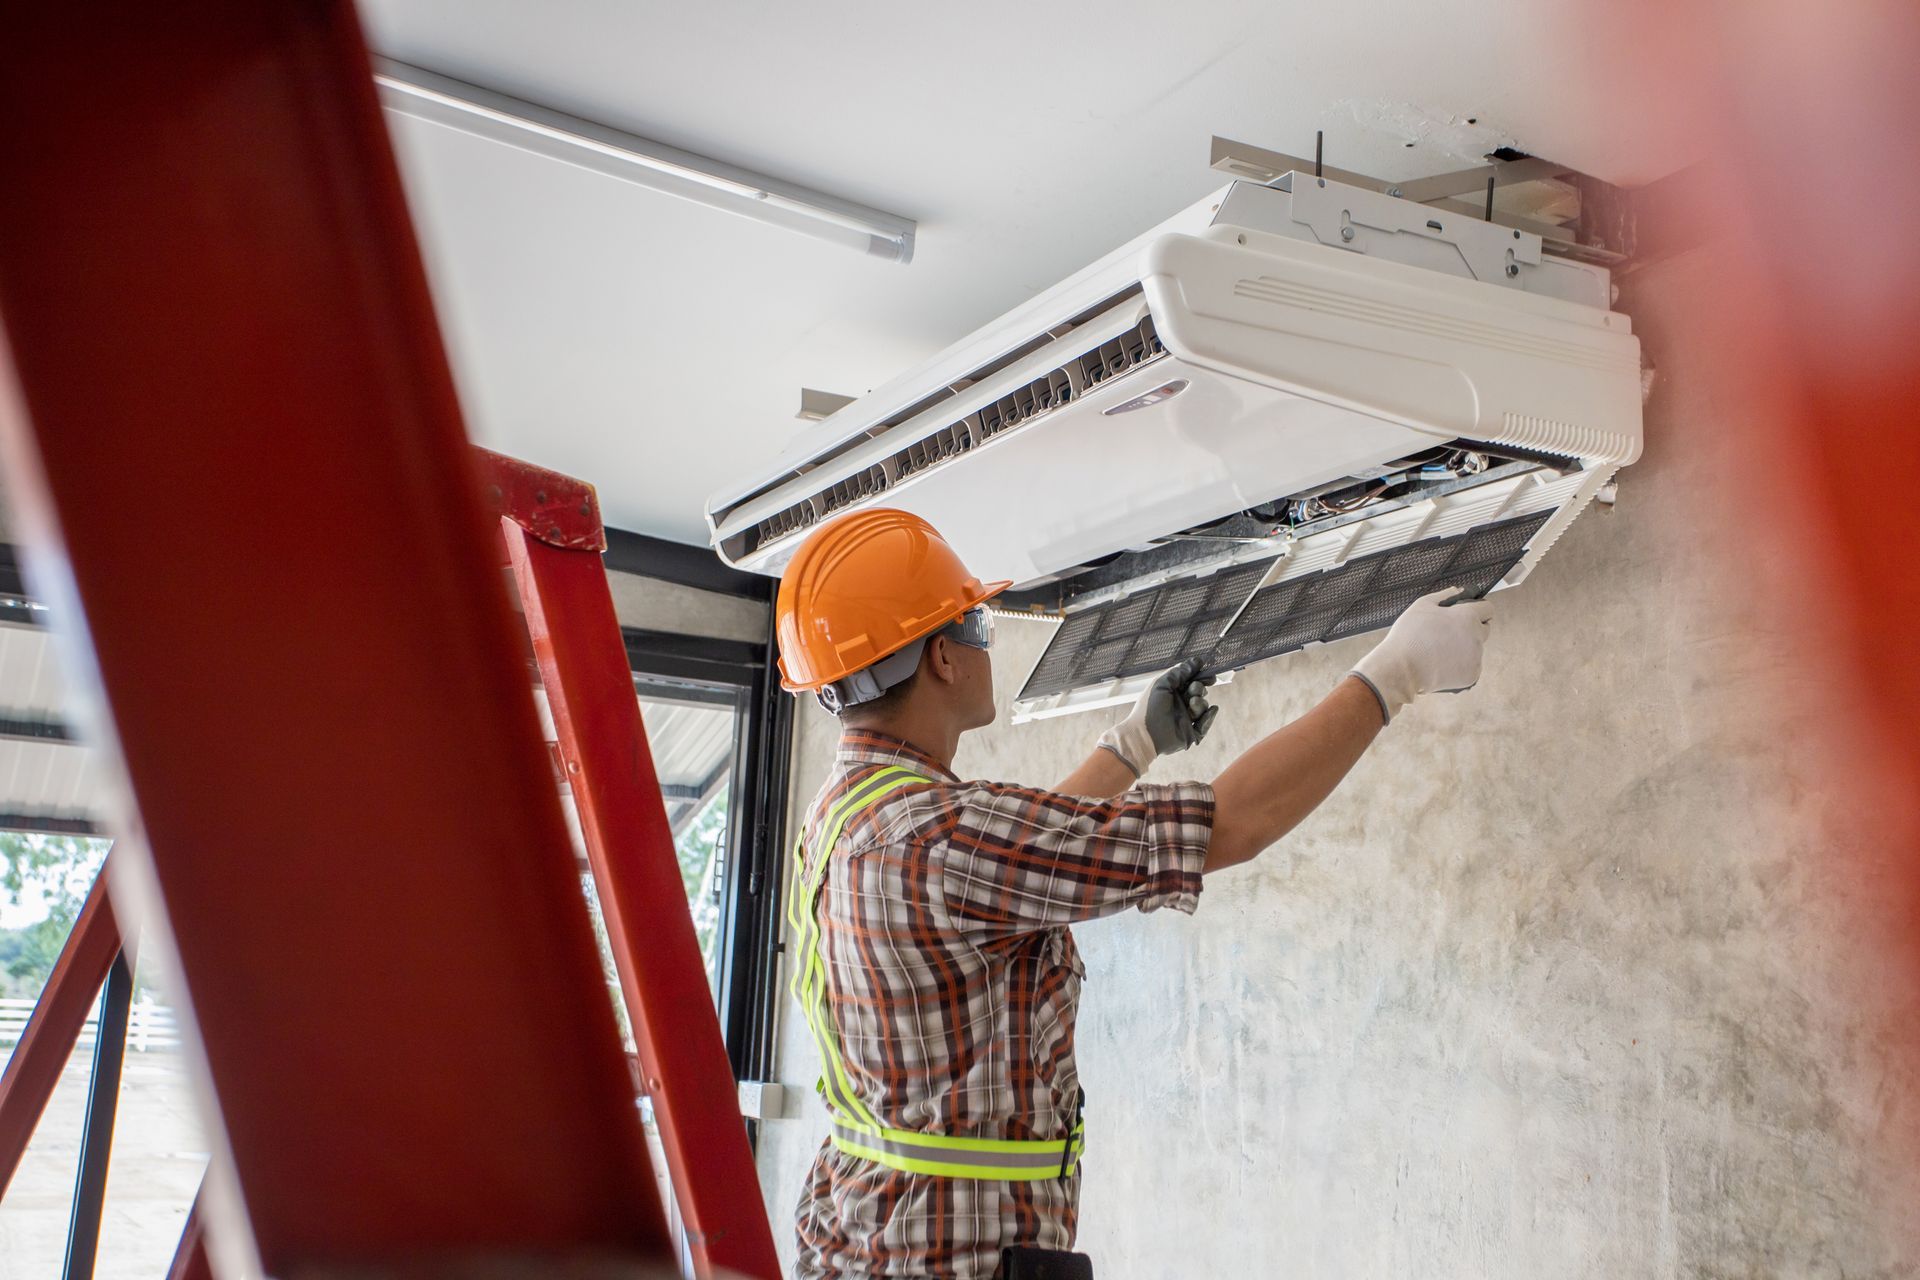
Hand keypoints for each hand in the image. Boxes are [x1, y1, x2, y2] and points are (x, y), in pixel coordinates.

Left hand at [1096, 657, 1219, 776]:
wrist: (1144, 734)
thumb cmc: (1149, 708)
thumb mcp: (1162, 684)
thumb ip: (1179, 672)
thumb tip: (1197, 661)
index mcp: (1172, 692)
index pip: (1190, 681)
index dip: (1200, 677)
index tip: (1209, 675)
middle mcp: (1179, 704)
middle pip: (1199, 691)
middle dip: (1199, 688)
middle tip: (1193, 691)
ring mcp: (1185, 718)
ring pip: (1203, 706)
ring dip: (1200, 703)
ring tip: (1192, 704)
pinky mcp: (1191, 733)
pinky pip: (1205, 723)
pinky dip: (1209, 717)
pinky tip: (1211, 710)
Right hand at [1348, 588, 1493, 723]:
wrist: (1401, 670)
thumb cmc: (1409, 635)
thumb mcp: (1422, 606)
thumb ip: (1444, 595)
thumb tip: (1459, 590)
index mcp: (1467, 617)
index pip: (1488, 609)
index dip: (1477, 609)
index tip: (1466, 613)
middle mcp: (1476, 637)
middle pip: (1484, 629)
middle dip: (1471, 628)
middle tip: (1447, 633)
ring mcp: (1475, 658)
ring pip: (1475, 649)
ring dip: (1463, 648)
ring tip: (1438, 651)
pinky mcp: (1471, 676)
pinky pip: (1470, 667)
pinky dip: (1459, 666)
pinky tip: (1441, 664)